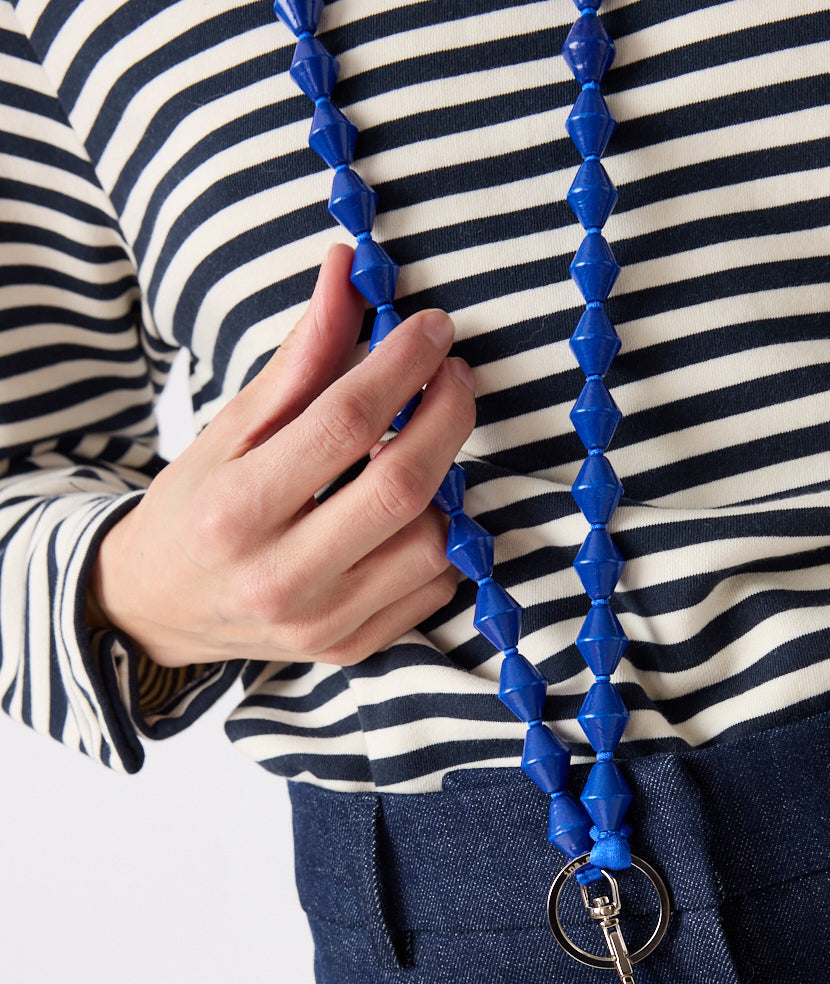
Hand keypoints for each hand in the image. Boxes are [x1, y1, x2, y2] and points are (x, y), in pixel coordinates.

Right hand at [89, 243, 473, 668]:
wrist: (160, 608)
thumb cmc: (199, 505)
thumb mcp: (231, 426)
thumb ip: (299, 359)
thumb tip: (346, 273)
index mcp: (237, 510)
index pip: (345, 423)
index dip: (401, 366)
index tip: (431, 329)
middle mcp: (280, 577)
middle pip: (401, 487)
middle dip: (447, 418)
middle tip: (454, 376)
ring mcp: (321, 623)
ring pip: (431, 544)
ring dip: (445, 485)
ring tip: (422, 450)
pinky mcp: (351, 649)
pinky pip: (433, 589)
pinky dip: (440, 540)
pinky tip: (411, 511)